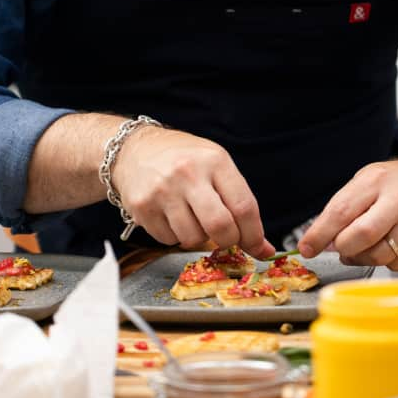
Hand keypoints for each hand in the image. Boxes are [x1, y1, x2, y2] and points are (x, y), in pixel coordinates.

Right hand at [112, 126, 274, 258]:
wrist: (135, 149)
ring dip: (198, 237)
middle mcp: (188, 174)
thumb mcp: (216, 165)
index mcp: (214, 160)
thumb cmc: (184, 159)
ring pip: (193, 239)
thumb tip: (262, 247)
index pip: (243, 207)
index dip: (254, 235)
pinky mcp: (141, 207)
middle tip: (225, 238)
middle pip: (220, 227)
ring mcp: (162, 191)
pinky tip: (171, 215)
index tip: (257, 247)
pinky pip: (168, 240)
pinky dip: (175, 235)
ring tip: (192, 217)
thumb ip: (239, 202)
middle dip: (228, 241)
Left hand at [296, 157, 397, 271]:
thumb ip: (342, 208)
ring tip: (365, 244)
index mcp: (378, 180)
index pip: (342, 211)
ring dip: (364, 257)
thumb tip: (317, 241)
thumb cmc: (395, 184)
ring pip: (379, 256)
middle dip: (343, 248)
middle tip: (340, 246)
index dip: (320, 234)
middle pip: (362, 237)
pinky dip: (387, 260)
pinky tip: (390, 244)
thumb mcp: (366, 181)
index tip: (307, 248)